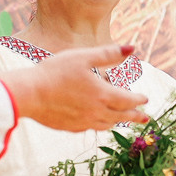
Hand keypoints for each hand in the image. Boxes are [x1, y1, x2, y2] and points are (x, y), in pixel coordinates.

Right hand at [0, 45, 149, 131]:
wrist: (29, 94)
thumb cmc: (55, 72)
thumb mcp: (83, 57)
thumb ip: (108, 54)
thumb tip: (131, 48)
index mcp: (102, 94)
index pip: (128, 100)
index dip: (138, 99)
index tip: (146, 99)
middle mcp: (96, 112)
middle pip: (121, 116)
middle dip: (135, 116)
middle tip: (144, 117)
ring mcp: (83, 122)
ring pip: (107, 124)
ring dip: (117, 121)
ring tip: (121, 120)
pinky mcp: (70, 127)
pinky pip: (90, 128)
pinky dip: (99, 125)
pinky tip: (96, 122)